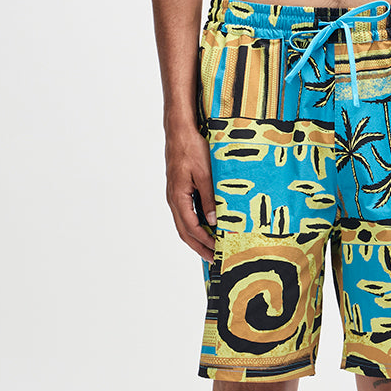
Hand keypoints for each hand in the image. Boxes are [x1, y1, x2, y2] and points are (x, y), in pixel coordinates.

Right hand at [165, 122, 215, 256]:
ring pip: (184, 223)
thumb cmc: (191, 149)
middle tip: (212, 259)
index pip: (191, 228)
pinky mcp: (179, 189)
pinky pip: (186, 213)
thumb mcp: (205, 174)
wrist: (180, 131)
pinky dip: (195, 224)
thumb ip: (209, 198)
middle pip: (184, 231)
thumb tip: (213, 221)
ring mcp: (175, 195)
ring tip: (209, 247)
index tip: (216, 251)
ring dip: (196, 237)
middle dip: (198, 246)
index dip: (203, 241)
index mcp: (178, 197)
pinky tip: (206, 226)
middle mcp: (174, 199)